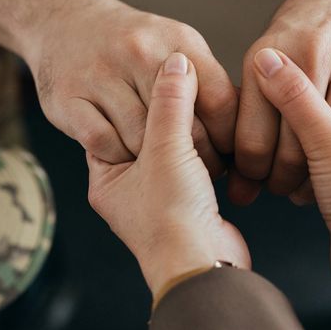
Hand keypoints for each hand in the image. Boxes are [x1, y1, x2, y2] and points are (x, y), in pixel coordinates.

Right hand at [25, 0, 237, 174]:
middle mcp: (141, 53)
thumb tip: (246, 123)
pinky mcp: (69, 99)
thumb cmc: (130, 43)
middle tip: (200, 170)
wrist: (64, 20)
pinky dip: (117, 155)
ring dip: (154, 162)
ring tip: (163, 166)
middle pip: (184, 128)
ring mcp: (102, 75)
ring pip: (142, 141)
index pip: (221, 102)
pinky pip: (104, 144)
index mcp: (179, 42)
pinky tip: (125, 155)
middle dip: (198, 158)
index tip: (231, 157)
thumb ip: (206, 81)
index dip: (229, 138)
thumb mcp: (176, 45)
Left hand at [86, 52, 249, 299]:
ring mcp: (162, 198)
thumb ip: (171, 103)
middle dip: (168, 111)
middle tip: (185, 81)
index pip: (112, 123)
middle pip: (147, 133)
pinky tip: (222, 136)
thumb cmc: (172, 219)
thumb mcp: (167, 149)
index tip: (153, 69)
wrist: (204, 267)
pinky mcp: (193, 204)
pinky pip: (198, 166)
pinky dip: (210, 152)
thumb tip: (176, 62)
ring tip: (207, 108)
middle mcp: (130, 189)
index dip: (133, 95)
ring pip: (176, 149)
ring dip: (193, 132)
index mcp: (107, 178)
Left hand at [234, 0, 330, 204]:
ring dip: (326, 169)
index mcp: (267, 55)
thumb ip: (250, 117)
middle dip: (288, 179)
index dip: (254, 174)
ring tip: (316, 177)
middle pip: (296, 148)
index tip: (257, 184)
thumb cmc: (301, 41)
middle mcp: (312, 52)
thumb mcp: (263, 63)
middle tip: (286, 190)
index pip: (254, 141)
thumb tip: (238, 190)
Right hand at [250, 47, 330, 318]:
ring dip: (291, 149)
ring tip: (270, 157)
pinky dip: (295, 170)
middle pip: (327, 110)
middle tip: (265, 119)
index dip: (305, 79)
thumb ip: (296, 98)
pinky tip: (278, 176)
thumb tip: (267, 58)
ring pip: (317, 141)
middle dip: (294, 121)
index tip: (273, 77)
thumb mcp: (328, 140)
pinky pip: (314, 166)